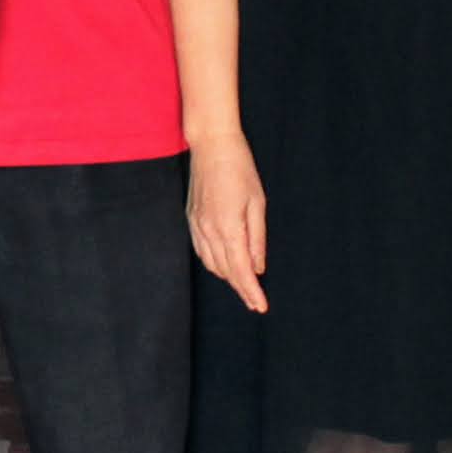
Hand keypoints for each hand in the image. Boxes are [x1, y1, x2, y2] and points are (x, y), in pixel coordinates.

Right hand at [188, 128, 267, 312]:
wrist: (211, 146)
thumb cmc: (240, 169)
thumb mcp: (258, 202)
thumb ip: (257, 238)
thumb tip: (258, 267)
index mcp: (228, 227)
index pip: (240, 270)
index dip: (251, 291)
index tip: (260, 306)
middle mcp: (209, 231)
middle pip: (225, 271)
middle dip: (241, 289)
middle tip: (256, 302)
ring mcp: (196, 226)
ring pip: (211, 264)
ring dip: (228, 278)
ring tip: (244, 288)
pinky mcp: (191, 220)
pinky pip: (202, 252)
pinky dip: (214, 264)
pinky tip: (225, 267)